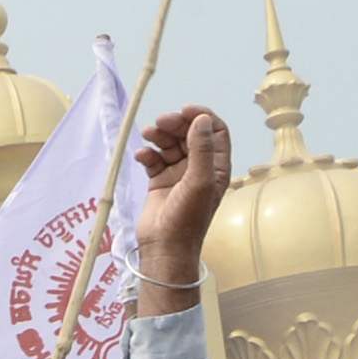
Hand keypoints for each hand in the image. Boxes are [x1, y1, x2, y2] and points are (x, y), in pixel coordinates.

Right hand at [127, 105, 230, 291]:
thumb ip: (201, 149)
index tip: (184, 111)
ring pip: (170, 144)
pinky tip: (141, 155)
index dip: (201, 117)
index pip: (215, 131)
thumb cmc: (187, 219)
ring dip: (159, 136)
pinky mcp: (159, 181)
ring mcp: (179, 174)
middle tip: (159, 122)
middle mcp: (199, 167)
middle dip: (175, 125)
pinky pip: (154, 159)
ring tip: (146, 135)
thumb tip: (201, 119)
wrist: (165, 248)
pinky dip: (147, 153)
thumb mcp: (199, 181)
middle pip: (190, 134)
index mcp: (216, 166)